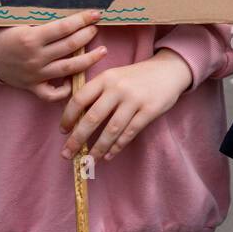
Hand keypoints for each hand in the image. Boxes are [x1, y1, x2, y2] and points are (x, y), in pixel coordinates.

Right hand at [0, 11, 106, 101]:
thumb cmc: (5, 34)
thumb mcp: (20, 22)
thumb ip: (43, 20)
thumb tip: (69, 11)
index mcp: (32, 37)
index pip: (64, 27)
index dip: (82, 20)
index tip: (96, 14)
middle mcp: (35, 57)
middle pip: (70, 46)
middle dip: (87, 36)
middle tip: (96, 30)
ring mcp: (35, 74)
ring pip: (68, 69)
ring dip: (88, 60)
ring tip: (102, 52)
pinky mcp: (32, 87)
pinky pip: (51, 94)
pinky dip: (64, 91)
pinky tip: (75, 82)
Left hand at [59, 49, 192, 160]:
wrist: (169, 70)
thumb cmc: (136, 77)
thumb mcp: (114, 76)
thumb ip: (97, 91)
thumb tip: (74, 117)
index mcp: (105, 78)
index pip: (80, 98)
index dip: (68, 117)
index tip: (63, 131)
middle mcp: (118, 88)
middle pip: (92, 117)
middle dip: (77, 139)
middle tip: (67, 154)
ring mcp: (135, 99)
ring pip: (111, 129)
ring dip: (98, 148)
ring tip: (88, 161)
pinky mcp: (150, 110)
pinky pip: (129, 133)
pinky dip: (117, 146)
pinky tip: (109, 156)